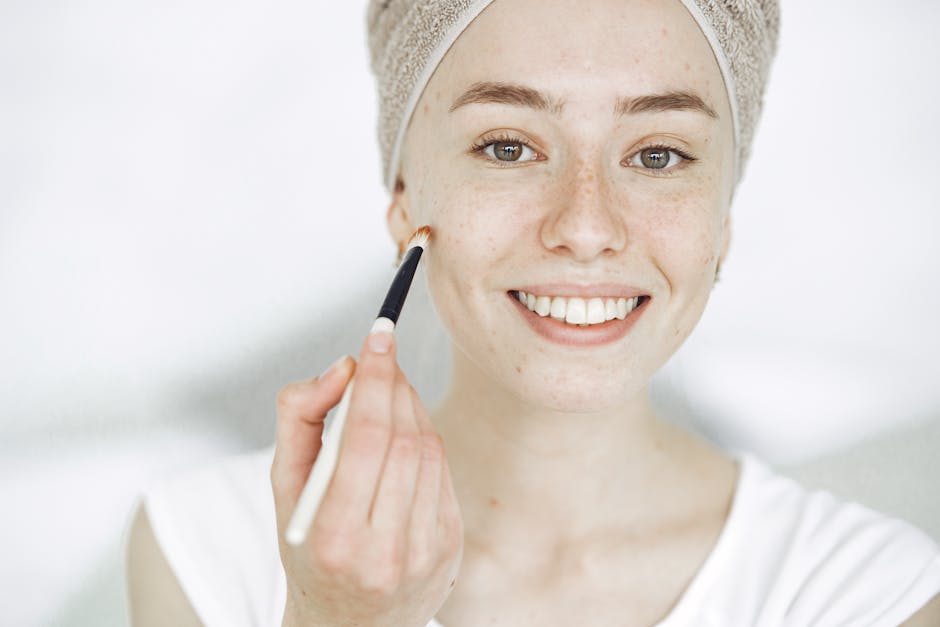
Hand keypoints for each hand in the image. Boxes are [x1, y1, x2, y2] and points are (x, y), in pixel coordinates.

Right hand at [271, 330, 463, 626]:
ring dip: (411, 408)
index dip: (374, 380)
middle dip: (393, 386)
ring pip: (429, 451)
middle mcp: (383, 551)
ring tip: (388, 394)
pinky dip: (424, 440)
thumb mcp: (283, 489)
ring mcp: (424, 552)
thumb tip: (342, 368)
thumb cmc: (308, 550)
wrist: (348, 625)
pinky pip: (443, 473)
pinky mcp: (450, 548)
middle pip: (402, 439)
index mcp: (332, 537)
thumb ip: (299, 419)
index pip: (365, 438)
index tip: (377, 337)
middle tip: (381, 357)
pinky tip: (405, 433)